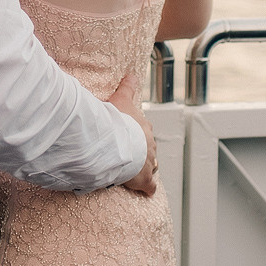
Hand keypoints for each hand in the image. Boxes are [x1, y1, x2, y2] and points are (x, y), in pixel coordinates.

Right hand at [108, 72, 157, 196]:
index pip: (143, 131)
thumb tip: (132, 74)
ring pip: (152, 166)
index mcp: (144, 128)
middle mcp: (150, 145)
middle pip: (149, 149)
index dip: (136, 134)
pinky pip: (149, 186)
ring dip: (145, 168)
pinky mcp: (144, 180)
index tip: (128, 136)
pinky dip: (148, 188)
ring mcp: (148, 163)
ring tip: (136, 171)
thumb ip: (127, 87)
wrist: (113, 142)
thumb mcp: (121, 99)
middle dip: (142, 151)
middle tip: (130, 154)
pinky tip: (146, 191)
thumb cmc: (115, 121)